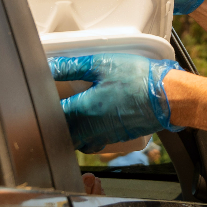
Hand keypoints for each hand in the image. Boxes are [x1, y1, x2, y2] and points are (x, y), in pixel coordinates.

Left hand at [49, 53, 184, 152]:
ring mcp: (103, 136)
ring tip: (71, 115)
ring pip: (76, 141)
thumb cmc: (137, 80)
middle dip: (54, 123)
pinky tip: (93, 120)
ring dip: (71, 131)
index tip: (39, 99)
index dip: (41, 108)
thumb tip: (49, 66)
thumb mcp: (102, 64)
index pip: (49, 117)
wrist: (168, 98)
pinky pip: (93, 142)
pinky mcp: (116, 138)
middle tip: (54, 107)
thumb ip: (72, 66)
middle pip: (60, 134)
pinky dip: (88, 135)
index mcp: (81, 110)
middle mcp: (89, 129)